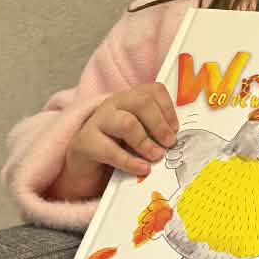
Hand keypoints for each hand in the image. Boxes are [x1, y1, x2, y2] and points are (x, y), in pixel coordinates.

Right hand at [61, 83, 178, 196]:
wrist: (83, 163)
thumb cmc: (116, 147)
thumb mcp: (138, 136)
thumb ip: (154, 133)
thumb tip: (175, 142)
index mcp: (129, 99)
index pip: (153, 90)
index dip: (168, 109)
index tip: (175, 130)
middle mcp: (113, 105)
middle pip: (141, 102)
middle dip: (159, 124)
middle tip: (169, 143)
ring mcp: (98, 121)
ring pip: (126, 123)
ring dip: (145, 142)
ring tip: (156, 156)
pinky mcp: (86, 142)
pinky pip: (109, 150)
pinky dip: (129, 161)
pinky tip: (141, 168)